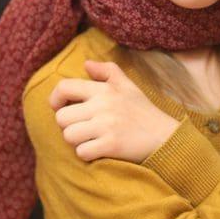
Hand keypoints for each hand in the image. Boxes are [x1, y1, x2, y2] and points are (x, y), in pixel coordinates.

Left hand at [49, 61, 178, 162]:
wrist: (165, 136)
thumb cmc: (143, 111)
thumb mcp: (128, 86)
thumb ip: (107, 71)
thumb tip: (86, 64)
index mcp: (105, 89)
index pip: (64, 87)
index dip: (55, 99)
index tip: (59, 107)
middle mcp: (103, 105)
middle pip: (62, 117)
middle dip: (68, 125)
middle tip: (82, 128)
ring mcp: (107, 126)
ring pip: (69, 136)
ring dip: (76, 141)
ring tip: (90, 139)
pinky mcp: (111, 145)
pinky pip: (82, 152)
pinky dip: (87, 154)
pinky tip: (98, 150)